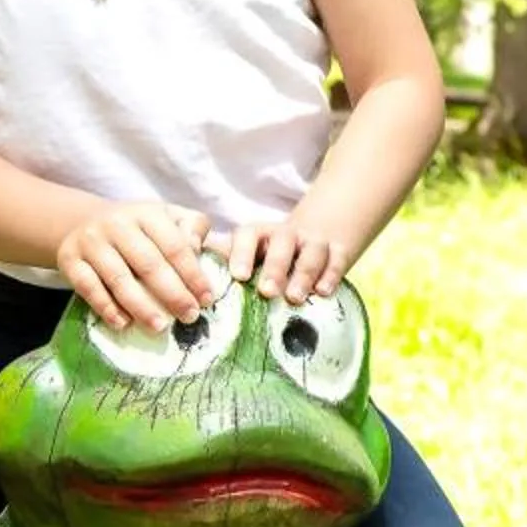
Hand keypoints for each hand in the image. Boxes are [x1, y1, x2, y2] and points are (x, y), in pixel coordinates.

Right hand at [54, 202, 216, 330]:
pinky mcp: (70, 260)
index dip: (192, 274)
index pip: (174, 245)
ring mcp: (91, 242)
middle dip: (172, 293)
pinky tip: (123, 324)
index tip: (206, 299)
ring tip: (160, 327)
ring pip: (118, 278)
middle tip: (189, 316)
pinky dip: (106, 308)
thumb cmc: (137, 228)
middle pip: (148, 263)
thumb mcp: (167, 217)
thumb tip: (196, 248)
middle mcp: (117, 224)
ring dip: (141, 306)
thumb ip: (191, 227)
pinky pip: (88, 287)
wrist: (83, 221)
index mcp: (146, 213)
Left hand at [224, 218, 346, 302]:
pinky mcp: (339, 252)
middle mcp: (287, 235)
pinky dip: (331, 275)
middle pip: (283, 243)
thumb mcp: (251, 254)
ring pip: (311, 251)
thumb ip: (224, 263)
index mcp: (261, 235)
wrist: (323, 230)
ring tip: (295, 297)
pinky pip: (337, 260)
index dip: (242, 253)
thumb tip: (187, 281)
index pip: (249, 234)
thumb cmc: (274, 254)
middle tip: (266, 291)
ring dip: (304, 273)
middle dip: (275, 267)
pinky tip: (323, 292)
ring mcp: (314, 242)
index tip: (238, 276)